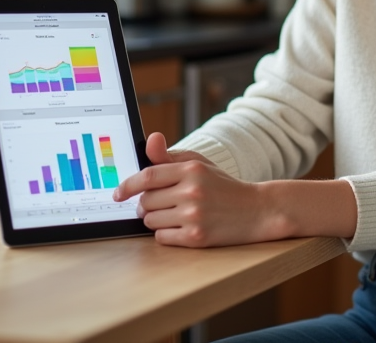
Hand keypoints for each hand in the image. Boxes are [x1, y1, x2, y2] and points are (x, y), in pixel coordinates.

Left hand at [113, 132, 281, 247]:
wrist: (257, 210)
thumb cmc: (224, 187)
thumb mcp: (200, 165)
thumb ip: (171, 156)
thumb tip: (151, 138)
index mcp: (191, 170)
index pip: (148, 176)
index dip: (127, 185)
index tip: (117, 193)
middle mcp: (192, 191)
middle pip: (146, 201)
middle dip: (147, 204)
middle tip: (160, 204)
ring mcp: (194, 216)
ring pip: (151, 221)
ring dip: (156, 220)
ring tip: (175, 215)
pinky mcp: (197, 238)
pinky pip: (162, 237)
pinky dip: (167, 234)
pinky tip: (182, 227)